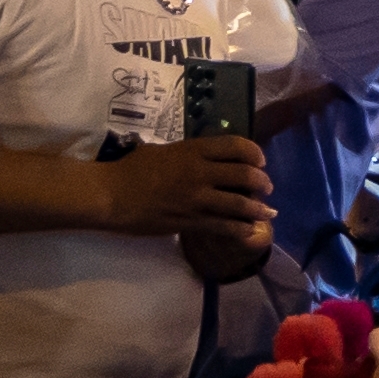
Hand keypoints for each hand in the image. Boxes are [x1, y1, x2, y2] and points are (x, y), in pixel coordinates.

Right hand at [103, 132, 271, 250]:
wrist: (111, 195)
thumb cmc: (130, 169)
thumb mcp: (161, 151)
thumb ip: (184, 154)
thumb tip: (197, 157)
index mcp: (194, 150)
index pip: (236, 146)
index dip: (255, 153)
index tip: (260, 161)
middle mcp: (201, 172)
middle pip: (244, 174)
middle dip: (261, 182)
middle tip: (267, 188)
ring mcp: (197, 198)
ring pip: (239, 203)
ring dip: (257, 208)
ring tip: (267, 212)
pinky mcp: (190, 221)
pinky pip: (223, 226)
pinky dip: (240, 229)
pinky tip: (248, 231)